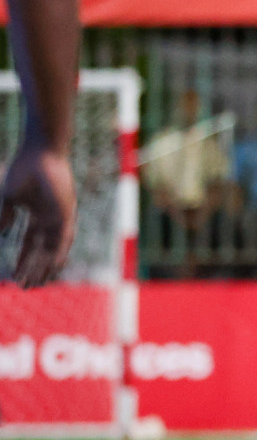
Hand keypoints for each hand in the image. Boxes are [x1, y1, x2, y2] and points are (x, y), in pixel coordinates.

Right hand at [0, 144, 75, 287]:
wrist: (40, 152)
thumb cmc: (25, 169)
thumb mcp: (10, 197)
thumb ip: (6, 214)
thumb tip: (1, 233)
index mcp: (39, 215)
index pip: (31, 244)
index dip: (23, 261)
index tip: (16, 277)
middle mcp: (53, 219)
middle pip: (43, 251)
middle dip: (34, 269)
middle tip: (27, 287)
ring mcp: (61, 217)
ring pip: (55, 248)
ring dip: (46, 266)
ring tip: (38, 283)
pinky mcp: (67, 212)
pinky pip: (65, 237)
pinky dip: (60, 252)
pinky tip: (55, 266)